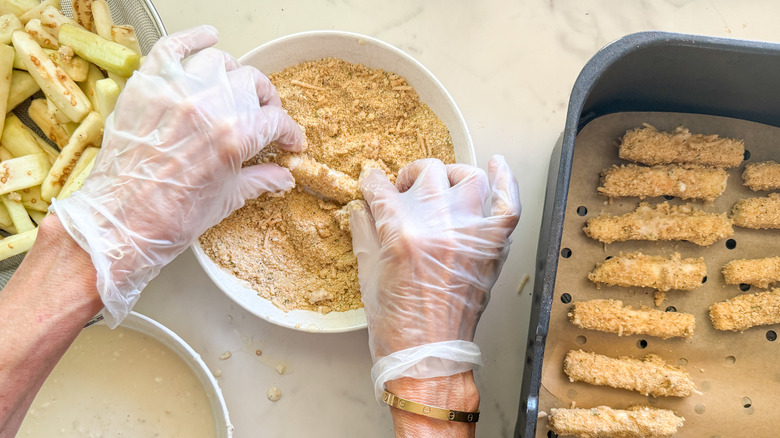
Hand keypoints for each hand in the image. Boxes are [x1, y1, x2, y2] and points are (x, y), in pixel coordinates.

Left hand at [51, 25, 304, 326]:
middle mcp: (209, 106)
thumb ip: (260, 180)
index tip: (289, 142)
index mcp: (235, 137)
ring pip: (219, 62)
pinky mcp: (146, 87)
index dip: (289, 133)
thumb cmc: (170, 219)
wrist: (118, 223)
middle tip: (264, 118)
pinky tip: (207, 37)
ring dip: (234, 74)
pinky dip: (193, 37)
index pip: (276, 121)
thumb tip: (283, 176)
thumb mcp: (226, 201)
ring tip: (233, 90)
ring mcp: (176, 92)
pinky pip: (174, 47)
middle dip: (266, 102)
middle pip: (253, 85)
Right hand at [350, 155, 519, 398]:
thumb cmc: (395, 324)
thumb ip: (363, 233)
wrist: (428, 357)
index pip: (381, 188)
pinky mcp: (492, 247)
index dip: (372, 184)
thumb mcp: (367, 275)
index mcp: (400, 232)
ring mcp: (469, 235)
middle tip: (404, 193)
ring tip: (441, 186)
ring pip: (467, 177)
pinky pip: (507, 203)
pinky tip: (497, 165)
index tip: (372, 187)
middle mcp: (437, 226)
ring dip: (450, 175)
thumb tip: (361, 207)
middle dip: (408, 178)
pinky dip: (505, 181)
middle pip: (426, 173)